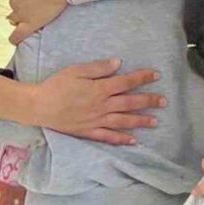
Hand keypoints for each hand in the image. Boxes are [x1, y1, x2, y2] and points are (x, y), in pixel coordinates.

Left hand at [7, 0, 67, 43]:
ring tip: (33, 14)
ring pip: (16, 18)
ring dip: (21, 16)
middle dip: (24, 2)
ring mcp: (22, 13)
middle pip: (16, 4)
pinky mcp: (31, 23)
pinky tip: (15, 40)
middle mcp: (14, 0)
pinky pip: (18, 34)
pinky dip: (15, 38)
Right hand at [31, 59, 164, 144]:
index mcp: (100, 89)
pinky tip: (133, 140)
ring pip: (123, 121)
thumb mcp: (76, 70)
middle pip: (130, 103)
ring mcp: (97, 121)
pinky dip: (122, 139)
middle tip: (164, 101)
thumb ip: (98, 68)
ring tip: (155, 122)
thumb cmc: (56, 85)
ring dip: (140, 121)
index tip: (156, 75)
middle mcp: (102, 106)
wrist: (39, 106)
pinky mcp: (89, 132)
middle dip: (148, 101)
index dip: (143, 78)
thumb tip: (118, 63)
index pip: (127, 82)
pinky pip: (109, 137)